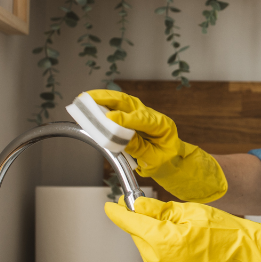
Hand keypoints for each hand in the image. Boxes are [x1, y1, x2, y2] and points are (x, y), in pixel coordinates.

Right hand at [86, 89, 226, 202]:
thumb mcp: (156, 161)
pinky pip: (119, 110)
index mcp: (163, 126)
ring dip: (104, 99)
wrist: (175, 163)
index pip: (142, 119)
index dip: (125, 118)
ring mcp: (143, 116)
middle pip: (130, 103)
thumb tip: (120, 137)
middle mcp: (152, 117)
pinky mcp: (134, 120)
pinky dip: (104, 106)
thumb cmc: (168, 162)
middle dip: (108, 98)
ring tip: (85, 98)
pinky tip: (91, 105)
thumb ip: (139, 148)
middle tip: (89, 98)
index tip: (109, 118)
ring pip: (123, 103)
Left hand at [104, 197, 260, 261]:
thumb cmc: (222, 232)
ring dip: (152, 229)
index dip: (117, 210)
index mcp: (160, 241)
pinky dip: (161, 239)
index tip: (110, 204)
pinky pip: (156, 251)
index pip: (128, 222)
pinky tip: (181, 233)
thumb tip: (136, 205)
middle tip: (161, 206)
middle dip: (141, 217)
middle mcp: (157, 259)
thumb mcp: (187, 210)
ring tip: (179, 221)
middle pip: (136, 231)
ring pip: (145, 241)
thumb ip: (157, 209)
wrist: (241, 255)